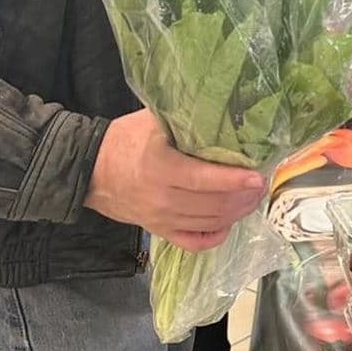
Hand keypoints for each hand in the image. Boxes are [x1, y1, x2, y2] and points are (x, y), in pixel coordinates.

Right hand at [85, 108, 267, 251]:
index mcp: (160, 167)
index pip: (203, 180)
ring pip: (208, 223)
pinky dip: (215, 235)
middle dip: (243, 197)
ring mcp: (160, 219)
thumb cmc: (124, 140)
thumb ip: (185, 118)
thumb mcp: (153, 120)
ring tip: (252, 199)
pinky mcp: (158, 231)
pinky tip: (229, 223)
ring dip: (236, 213)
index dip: (234, 180)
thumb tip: (223, 108)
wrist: (89, 170)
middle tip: (262, 185)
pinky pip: (193, 241)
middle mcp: (162, 198)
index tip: (257, 177)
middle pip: (212, 205)